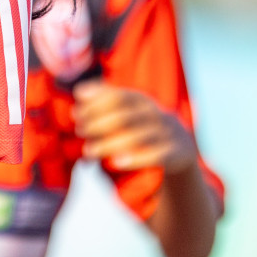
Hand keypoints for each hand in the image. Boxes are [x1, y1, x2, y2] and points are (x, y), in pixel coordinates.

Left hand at [74, 80, 196, 173]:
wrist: (180, 146)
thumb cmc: (140, 127)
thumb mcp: (127, 110)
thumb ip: (104, 101)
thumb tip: (80, 92)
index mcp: (141, 100)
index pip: (118, 97)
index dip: (95, 105)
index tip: (76, 114)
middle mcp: (155, 113)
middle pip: (124, 117)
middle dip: (98, 124)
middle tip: (79, 132)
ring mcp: (167, 133)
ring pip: (137, 137)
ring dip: (109, 144)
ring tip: (89, 151)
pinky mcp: (176, 153)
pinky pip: (156, 156)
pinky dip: (135, 159)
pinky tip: (115, 163)